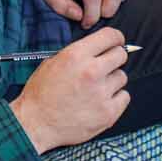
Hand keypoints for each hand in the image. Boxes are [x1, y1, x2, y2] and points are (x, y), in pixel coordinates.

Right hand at [10, 25, 130, 152]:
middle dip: (114, 59)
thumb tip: (97, 50)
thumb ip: (77, 54)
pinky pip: (124, 97)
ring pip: (122, 77)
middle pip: (121, 55)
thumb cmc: (41, 95)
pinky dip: (116, 98)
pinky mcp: (108, 113)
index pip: (110, 36)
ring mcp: (101, 93)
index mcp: (76, 56)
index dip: (116, 38)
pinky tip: (101, 101)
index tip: (117, 42)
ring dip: (112, 81)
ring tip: (96, 89)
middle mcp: (91, 72)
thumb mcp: (52, 63)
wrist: (37, 124)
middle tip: (105, 67)